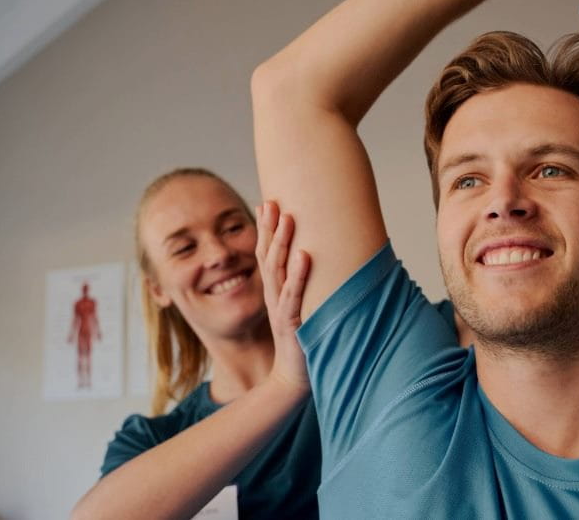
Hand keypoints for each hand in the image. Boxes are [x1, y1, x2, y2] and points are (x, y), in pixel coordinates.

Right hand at [254, 201, 311, 392]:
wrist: (293, 378)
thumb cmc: (301, 340)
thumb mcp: (298, 307)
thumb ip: (300, 286)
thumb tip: (312, 260)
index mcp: (276, 290)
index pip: (267, 254)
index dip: (266, 229)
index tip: (267, 202)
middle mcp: (274, 295)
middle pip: (268, 255)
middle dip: (269, 227)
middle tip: (271, 201)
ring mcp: (281, 308)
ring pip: (278, 270)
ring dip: (282, 242)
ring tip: (288, 218)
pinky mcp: (291, 323)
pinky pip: (293, 295)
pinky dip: (298, 274)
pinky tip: (304, 255)